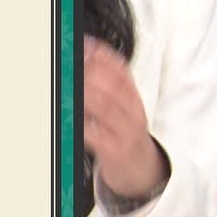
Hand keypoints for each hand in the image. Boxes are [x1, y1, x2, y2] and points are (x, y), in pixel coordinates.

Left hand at [83, 36, 166, 198]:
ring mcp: (126, 133)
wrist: (143, 171)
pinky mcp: (116, 152)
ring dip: (88, 94)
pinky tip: (73, 118)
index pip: (122, 71)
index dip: (104, 55)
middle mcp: (132, 113)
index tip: (86, 45)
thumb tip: (88, 58)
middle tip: (75, 64)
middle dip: (93, 72)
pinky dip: (84, 126)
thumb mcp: (125, 109)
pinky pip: (98, 137)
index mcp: (133, 99)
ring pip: (107, 109)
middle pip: (115, 87)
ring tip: (73, 85)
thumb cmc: (127, 136)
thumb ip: (109, 86)